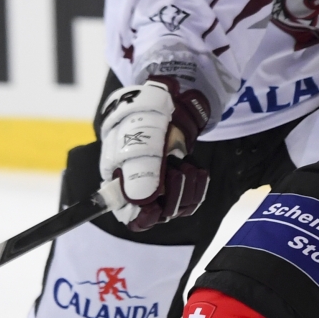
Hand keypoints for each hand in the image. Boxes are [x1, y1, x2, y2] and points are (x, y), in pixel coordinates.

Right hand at [98, 79, 210, 230]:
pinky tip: (198, 172)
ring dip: (187, 192)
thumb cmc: (144, 116)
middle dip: (172, 197)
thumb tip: (142, 201)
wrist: (166, 100)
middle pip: (158, 214)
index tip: (156, 206)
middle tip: (176, 171)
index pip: (130, 216)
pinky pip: (191, 198)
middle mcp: (139, 187)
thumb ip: (140, 169)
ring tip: (187, 167)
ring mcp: (160, 183)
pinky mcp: (178, 179)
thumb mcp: (139, 138)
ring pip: (177, 208)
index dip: (143, 217)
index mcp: (120, 180)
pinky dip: (197, 188)